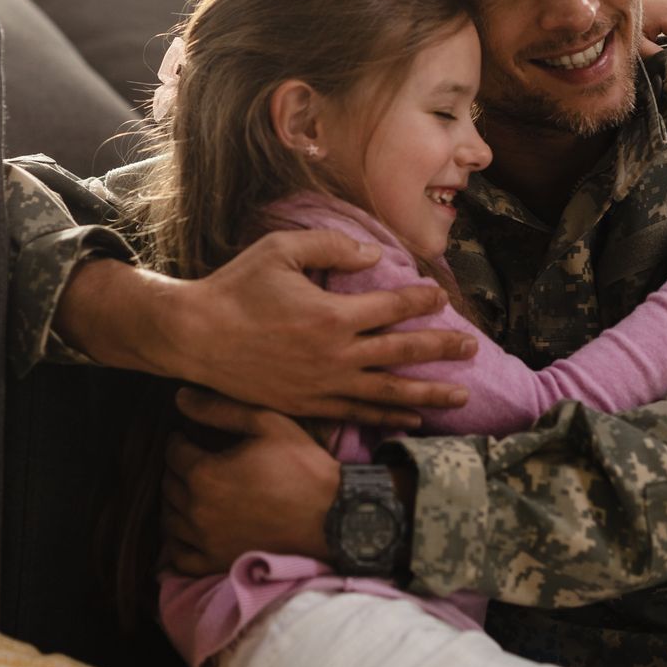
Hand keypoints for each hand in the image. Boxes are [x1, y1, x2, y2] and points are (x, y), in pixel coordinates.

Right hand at [162, 228, 475, 427]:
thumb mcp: (280, 250)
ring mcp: (323, 386)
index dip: (422, 299)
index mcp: (332, 315)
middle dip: (442, 350)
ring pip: (389, 393)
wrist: (195, 337)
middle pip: (403, 353)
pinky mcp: (308, 406)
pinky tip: (412, 419)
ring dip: (429, 395)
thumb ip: (331, 247)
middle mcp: (335, 356)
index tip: (441, 296)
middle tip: (471, 347)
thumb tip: (373, 254)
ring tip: (462, 396)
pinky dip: (389, 416)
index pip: (393, 306)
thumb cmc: (235, 287)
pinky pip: (359, 413)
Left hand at [162, 388, 337, 574]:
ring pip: (170, 519)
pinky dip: (177, 542)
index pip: (174, 453)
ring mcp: (206, 541)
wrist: (334, 517)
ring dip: (175, 502)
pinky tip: (188, 529)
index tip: (187, 436)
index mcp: (206, 474)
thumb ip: (220, 409)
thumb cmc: (303, 467)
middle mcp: (198, 510)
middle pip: (169, 485)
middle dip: (177, 469)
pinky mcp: (218, 563)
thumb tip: (180, 397)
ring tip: (191, 490)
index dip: (179, 440)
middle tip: (191, 460)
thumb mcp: (267, 424)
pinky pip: (180, 557)